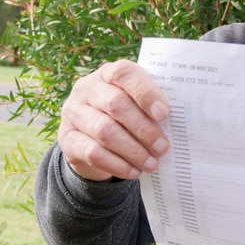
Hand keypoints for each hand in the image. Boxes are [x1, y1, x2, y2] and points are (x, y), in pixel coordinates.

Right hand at [57, 59, 170, 180]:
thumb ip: (150, 107)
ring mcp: (73, 112)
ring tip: (152, 163)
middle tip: (163, 147)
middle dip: (144, 128)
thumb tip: (178, 123)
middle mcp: (86, 88)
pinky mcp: (66, 138)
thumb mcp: (134, 105)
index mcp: (107, 74)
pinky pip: (93, 152)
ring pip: (105, 131)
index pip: (124, 73)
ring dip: (133, 150)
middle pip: (116, 104)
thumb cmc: (122, 117)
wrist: (89, 139)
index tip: (164, 114)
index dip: (145, 92)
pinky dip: (117, 164)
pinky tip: (134, 171)